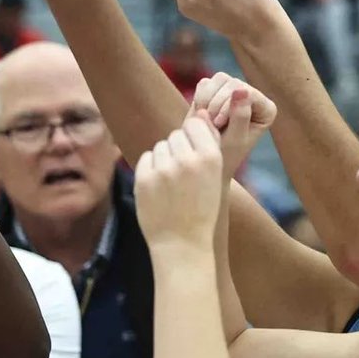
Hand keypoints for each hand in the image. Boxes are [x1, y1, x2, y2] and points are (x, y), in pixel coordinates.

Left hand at [134, 118, 224, 259]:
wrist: (182, 244)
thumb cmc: (202, 210)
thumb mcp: (215, 176)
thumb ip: (207, 145)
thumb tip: (199, 112)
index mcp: (210, 157)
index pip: (195, 124)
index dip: (194, 138)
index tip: (195, 154)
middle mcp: (187, 159)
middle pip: (176, 135)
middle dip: (178, 150)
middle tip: (183, 175)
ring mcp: (164, 169)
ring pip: (160, 146)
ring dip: (164, 159)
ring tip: (172, 184)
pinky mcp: (144, 178)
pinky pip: (146, 158)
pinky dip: (151, 169)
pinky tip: (160, 188)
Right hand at [190, 73, 276, 181]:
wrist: (207, 162)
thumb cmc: (226, 156)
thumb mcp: (235, 140)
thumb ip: (240, 116)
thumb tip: (241, 89)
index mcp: (266, 109)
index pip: (248, 91)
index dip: (228, 105)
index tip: (217, 124)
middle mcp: (253, 96)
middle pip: (232, 83)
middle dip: (216, 103)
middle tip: (210, 124)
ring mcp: (234, 92)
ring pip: (219, 78)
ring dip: (206, 99)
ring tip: (205, 120)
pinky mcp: (217, 91)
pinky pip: (205, 83)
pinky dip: (199, 98)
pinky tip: (201, 116)